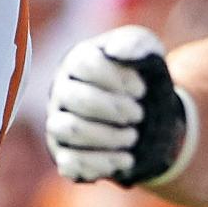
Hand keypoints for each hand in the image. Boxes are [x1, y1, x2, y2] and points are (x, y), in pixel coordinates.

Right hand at [45, 26, 196, 188]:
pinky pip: (70, 163)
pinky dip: (101, 163)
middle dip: (114, 108)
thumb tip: (115, 51)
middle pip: (76, 98)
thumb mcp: (148, 53)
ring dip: (108, 136)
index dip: (116, 77)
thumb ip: (135, 44)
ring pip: (69, 129)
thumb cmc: (142, 80)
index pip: (84, 63)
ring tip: (133, 138)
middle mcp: (62, 92)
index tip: (141, 89)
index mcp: (77, 62)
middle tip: (139, 115)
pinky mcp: (64, 156)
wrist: (148, 121)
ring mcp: (59, 125)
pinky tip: (126, 160)